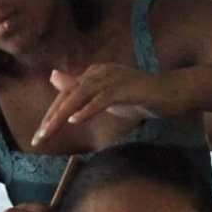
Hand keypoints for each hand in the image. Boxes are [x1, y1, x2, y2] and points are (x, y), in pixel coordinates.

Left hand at [32, 66, 187, 145]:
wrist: (173, 93)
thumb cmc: (141, 96)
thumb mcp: (106, 96)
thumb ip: (82, 90)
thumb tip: (54, 78)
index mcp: (93, 74)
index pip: (66, 95)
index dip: (51, 115)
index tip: (39, 137)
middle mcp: (100, 72)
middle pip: (69, 95)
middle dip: (51, 118)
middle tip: (38, 139)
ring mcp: (113, 78)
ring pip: (81, 96)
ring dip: (63, 115)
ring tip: (49, 132)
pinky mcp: (127, 88)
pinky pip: (103, 98)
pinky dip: (88, 109)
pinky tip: (75, 120)